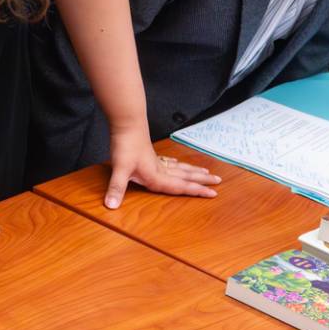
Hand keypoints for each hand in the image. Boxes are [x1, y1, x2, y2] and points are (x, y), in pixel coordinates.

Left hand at [103, 131, 220, 209]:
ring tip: (207, 173)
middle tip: (218, 182)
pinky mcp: (151, 155)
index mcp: (156, 176)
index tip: (213, 194)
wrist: (126, 123)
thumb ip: (116, 188)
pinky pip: (170, 162)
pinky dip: (178, 165)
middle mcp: (160, 169)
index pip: (181, 187)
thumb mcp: (119, 169)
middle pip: (186, 176)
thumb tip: (110, 206)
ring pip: (180, 168)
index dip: (197, 191)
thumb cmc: (125, 145)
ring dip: (194, 172)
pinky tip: (178, 165)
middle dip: (202, 181)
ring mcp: (157, 161)